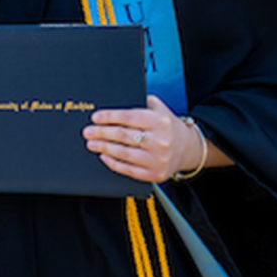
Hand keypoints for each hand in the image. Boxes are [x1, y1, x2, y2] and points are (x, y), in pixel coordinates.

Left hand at [82, 95, 205, 182]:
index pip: (129, 117)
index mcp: (160, 122)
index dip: (110, 117)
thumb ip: (139, 102)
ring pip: (124, 153)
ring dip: (104, 148)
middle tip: (88, 131)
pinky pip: (130, 170)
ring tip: (91, 143)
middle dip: (102, 133)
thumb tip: (113, 104)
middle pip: (124, 136)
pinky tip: (104, 156)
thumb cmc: (167, 125)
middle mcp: (161, 141)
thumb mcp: (158, 108)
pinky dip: (114, 163)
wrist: (188, 148)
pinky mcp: (155, 174)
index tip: (95, 117)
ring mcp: (158, 160)